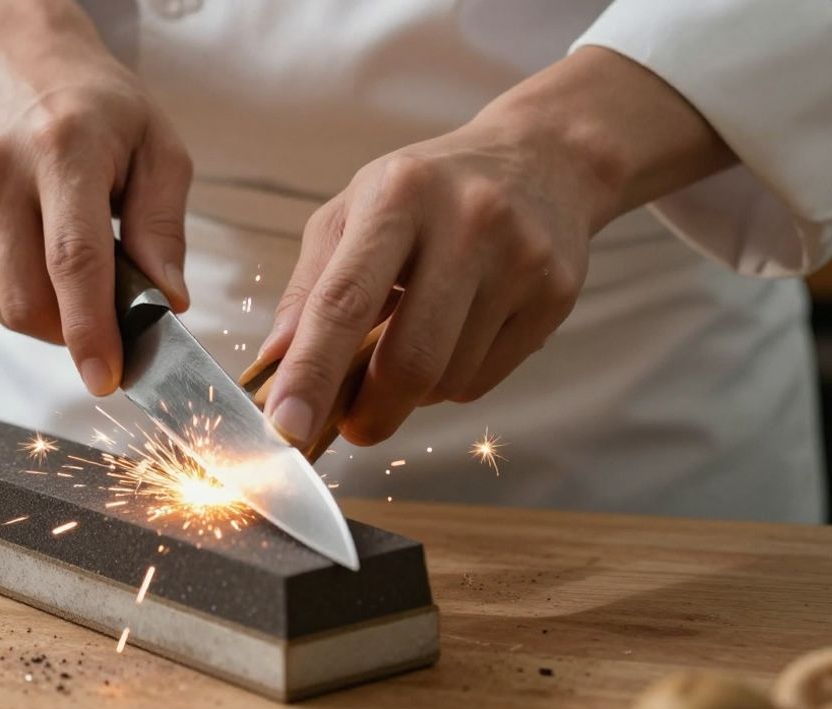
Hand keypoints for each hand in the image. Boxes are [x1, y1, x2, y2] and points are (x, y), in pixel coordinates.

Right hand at [0, 0, 191, 394]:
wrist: (7, 53)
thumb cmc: (94, 103)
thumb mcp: (157, 146)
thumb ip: (165, 227)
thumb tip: (168, 301)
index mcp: (61, 146)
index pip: (74, 261)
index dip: (90, 331)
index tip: (107, 377)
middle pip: (28, 299)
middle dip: (71, 330)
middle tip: (105, 315)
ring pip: (0, 302)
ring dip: (45, 308)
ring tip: (67, 257)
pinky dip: (13, 286)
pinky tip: (31, 243)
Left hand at [255, 46, 734, 447]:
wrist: (543, 160)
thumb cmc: (427, 193)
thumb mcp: (353, 211)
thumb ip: (309, 287)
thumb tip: (275, 363)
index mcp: (398, 195)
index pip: (344, 301)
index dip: (311, 373)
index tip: (287, 426)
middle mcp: (467, 222)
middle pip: (409, 359)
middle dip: (369, 412)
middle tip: (349, 425)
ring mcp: (521, 259)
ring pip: (447, 379)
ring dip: (412, 393)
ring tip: (407, 348)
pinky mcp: (556, 295)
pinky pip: (484, 380)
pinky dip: (451, 381)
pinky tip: (451, 340)